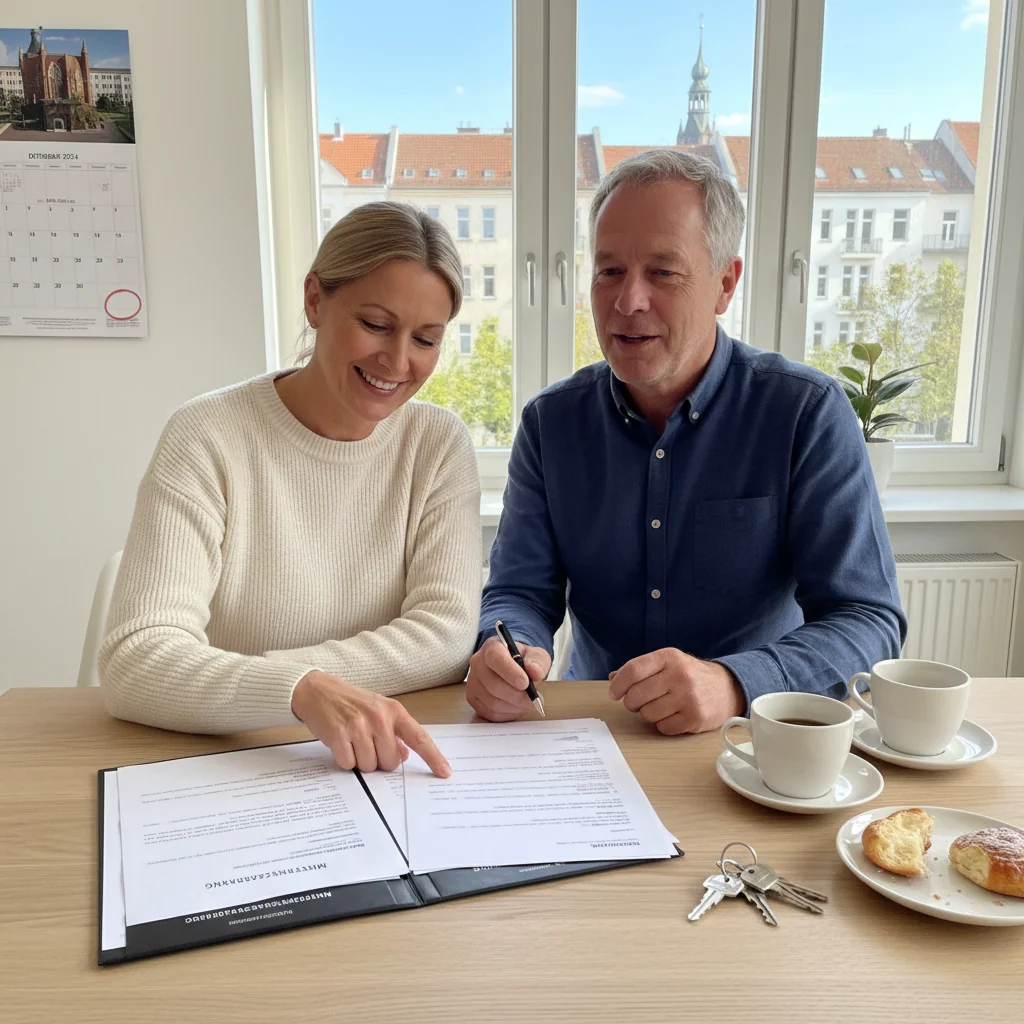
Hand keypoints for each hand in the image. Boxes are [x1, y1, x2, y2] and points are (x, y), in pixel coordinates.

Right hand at [291, 670, 450, 776]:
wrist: (318, 690)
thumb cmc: (351, 703)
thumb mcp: (378, 711)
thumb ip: (395, 733)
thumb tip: (405, 756)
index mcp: (394, 711)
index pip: (419, 738)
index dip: (434, 757)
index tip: (445, 772)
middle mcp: (379, 717)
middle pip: (390, 762)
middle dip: (379, 761)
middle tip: (367, 745)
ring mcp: (358, 725)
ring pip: (369, 766)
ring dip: (360, 761)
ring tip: (352, 741)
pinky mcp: (339, 735)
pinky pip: (349, 764)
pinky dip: (345, 760)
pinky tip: (341, 743)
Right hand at [465, 636, 550, 721]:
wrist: (514, 669)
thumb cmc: (523, 661)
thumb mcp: (536, 655)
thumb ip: (537, 661)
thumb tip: (535, 672)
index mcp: (492, 647)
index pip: (495, 658)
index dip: (510, 672)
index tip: (525, 683)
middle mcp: (478, 663)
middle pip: (493, 684)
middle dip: (517, 696)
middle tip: (533, 700)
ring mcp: (473, 682)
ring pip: (492, 702)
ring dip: (514, 706)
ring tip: (528, 703)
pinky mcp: (473, 699)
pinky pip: (490, 712)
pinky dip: (507, 714)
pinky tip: (517, 708)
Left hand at [608, 648, 744, 734]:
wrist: (727, 688)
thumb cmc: (690, 675)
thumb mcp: (668, 663)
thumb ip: (641, 669)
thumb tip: (614, 679)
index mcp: (670, 657)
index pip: (633, 670)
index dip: (618, 684)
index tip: (614, 693)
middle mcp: (680, 676)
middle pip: (637, 695)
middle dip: (631, 702)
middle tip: (636, 702)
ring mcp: (689, 698)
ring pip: (647, 714)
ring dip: (648, 714)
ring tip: (659, 707)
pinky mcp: (695, 718)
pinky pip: (663, 727)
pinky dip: (663, 724)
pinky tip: (672, 715)